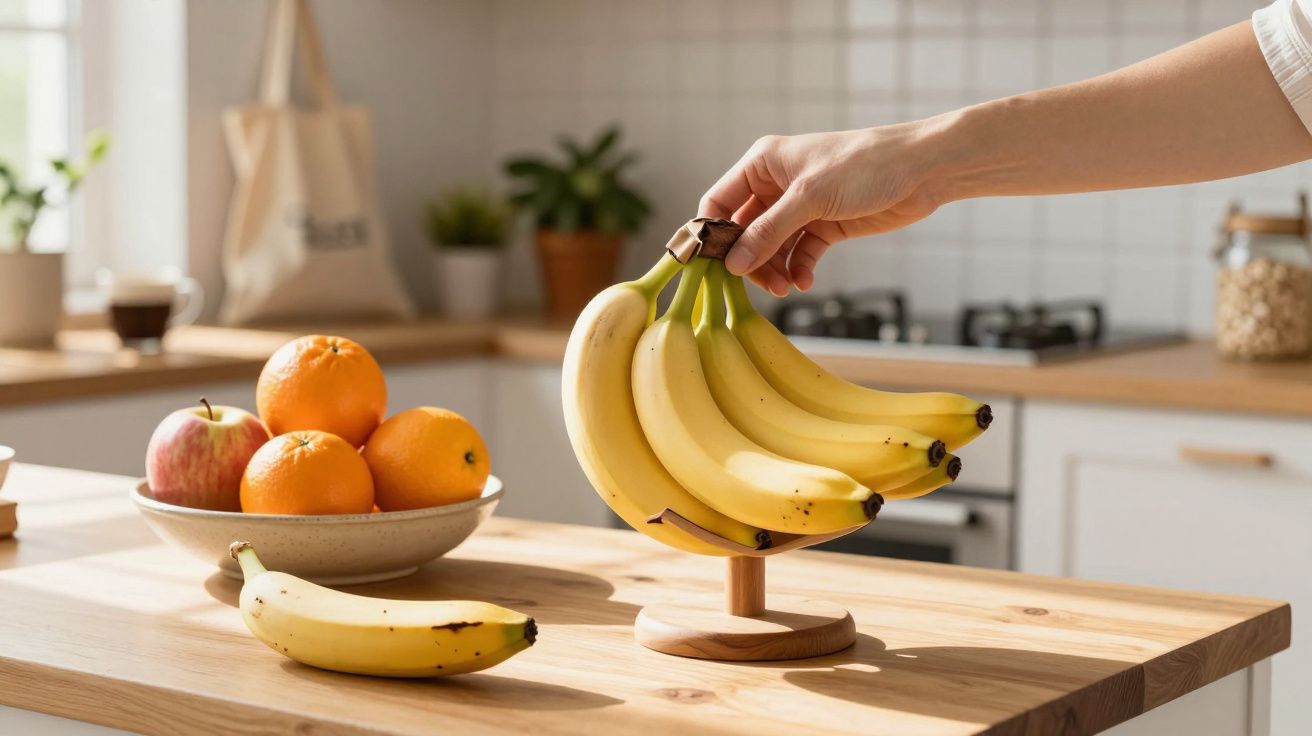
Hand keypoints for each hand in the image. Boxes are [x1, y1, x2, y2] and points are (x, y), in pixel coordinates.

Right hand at [698, 126, 943, 294]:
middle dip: (749, 259)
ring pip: (770, 248)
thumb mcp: (810, 198)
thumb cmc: (864, 165)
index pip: (719, 202)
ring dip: (774, 270)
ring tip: (786, 287)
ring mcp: (800, 208)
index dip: (712, 234)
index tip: (711, 266)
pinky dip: (798, 269)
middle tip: (760, 284)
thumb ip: (769, 232)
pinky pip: (798, 254)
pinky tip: (805, 281)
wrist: (921, 170)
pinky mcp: (823, 226)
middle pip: (744, 232)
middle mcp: (776, 185)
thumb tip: (734, 264)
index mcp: (763, 164)